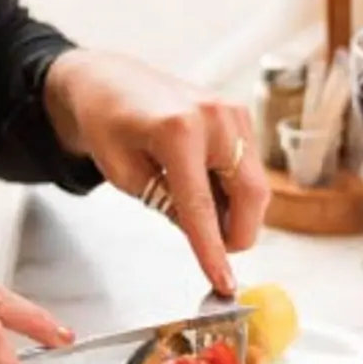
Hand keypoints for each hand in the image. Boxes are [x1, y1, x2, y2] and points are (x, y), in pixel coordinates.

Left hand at [45, 50, 270, 294]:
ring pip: (256, 186)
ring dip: (235, 210)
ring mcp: (233, 112)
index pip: (203, 206)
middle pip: (251, 195)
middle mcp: (215, 117)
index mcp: (178, 130)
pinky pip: (250, 168)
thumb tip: (206, 234)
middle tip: (216, 250)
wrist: (108, 80)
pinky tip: (206, 187)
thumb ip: (167, 205)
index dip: (214, 251)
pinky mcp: (240, 115)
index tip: (225, 283)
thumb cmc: (107, 124)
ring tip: (200, 210)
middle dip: (238, 233)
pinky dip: (234, 190)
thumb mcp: (124, 175)